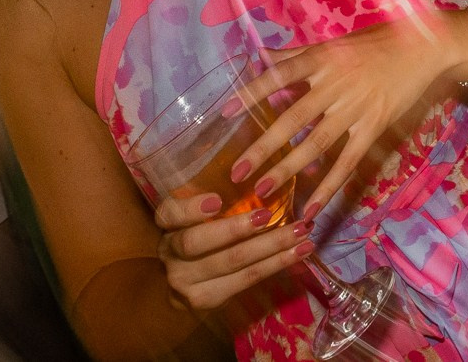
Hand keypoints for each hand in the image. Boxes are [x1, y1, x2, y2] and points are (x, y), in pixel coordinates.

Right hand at [149, 191, 314, 315]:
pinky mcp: (206, 299)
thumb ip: (217, 194)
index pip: (170, 213)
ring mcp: (184, 280)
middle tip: (268, 214)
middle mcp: (168, 252)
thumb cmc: (203, 228)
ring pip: (231, 261)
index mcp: (166, 223)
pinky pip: (247, 279)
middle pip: (198, 243)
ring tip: (301, 231)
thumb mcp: (200, 208)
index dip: (191, 209)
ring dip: (272, 245)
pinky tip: (300, 250)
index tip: (217, 201)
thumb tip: (259, 167)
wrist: (188, 280)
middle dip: (236, 229)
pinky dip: (277, 263)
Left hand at [233, 18, 467, 221]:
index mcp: (321, 59)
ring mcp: (356, 107)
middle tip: (236, 172)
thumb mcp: (333, 43)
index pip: (279, 76)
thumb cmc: (375, 42)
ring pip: (316, 143)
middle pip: (292, 118)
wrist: (424, 46)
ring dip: (289, 169)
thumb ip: (295, 54)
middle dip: (263, 147)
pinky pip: (348, 162)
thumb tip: (258, 56)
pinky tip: (311, 208)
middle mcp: (335, 83)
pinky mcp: (374, 126)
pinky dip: (328, 187)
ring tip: (263, 191)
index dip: (251, 93)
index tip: (223, 113)